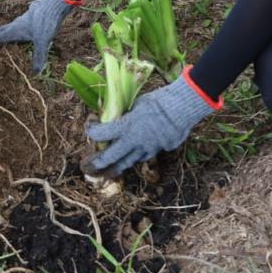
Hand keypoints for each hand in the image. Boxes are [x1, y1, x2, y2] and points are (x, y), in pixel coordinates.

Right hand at [0, 0, 76, 72]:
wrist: (54, 3)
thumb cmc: (46, 22)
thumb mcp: (42, 41)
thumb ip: (38, 56)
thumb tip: (35, 73)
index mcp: (15, 30)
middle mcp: (17, 24)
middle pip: (2, 31)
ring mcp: (24, 19)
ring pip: (11, 27)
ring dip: (7, 33)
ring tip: (6, 40)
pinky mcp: (32, 16)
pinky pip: (20, 24)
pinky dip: (17, 30)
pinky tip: (24, 31)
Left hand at [86, 72, 215, 174]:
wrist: (182, 109)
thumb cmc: (158, 101)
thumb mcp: (137, 104)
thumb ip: (127, 115)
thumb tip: (120, 118)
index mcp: (125, 126)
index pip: (100, 134)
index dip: (91, 131)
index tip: (90, 126)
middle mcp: (133, 141)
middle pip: (110, 157)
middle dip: (98, 162)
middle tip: (89, 165)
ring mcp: (146, 149)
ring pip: (127, 162)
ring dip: (116, 166)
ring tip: (108, 171)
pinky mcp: (158, 150)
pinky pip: (143, 157)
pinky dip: (136, 156)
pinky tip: (133, 156)